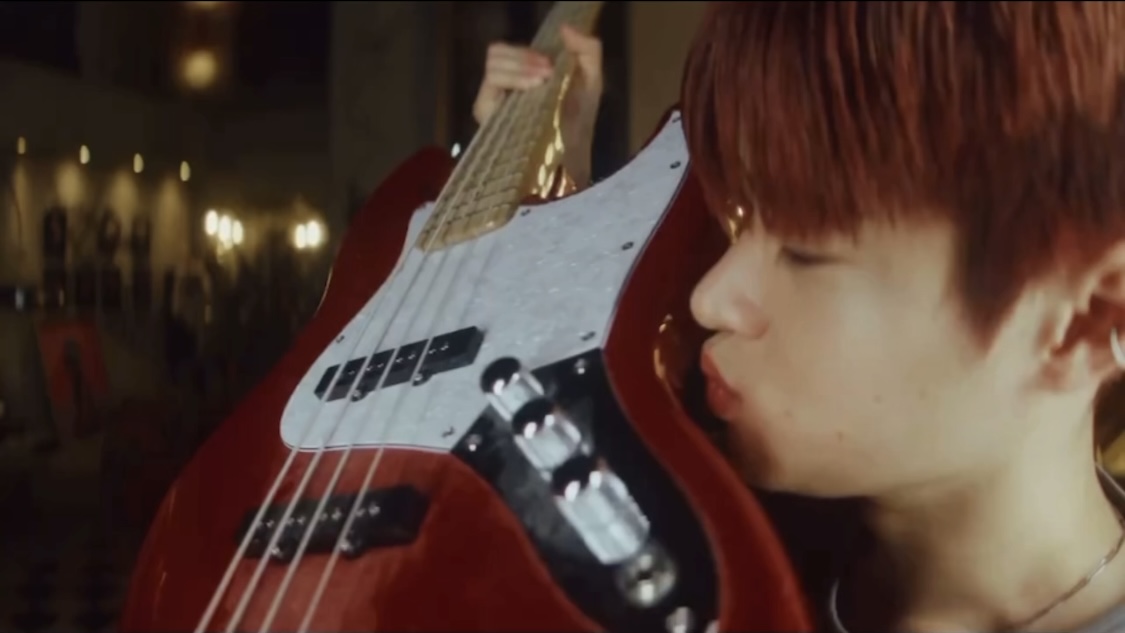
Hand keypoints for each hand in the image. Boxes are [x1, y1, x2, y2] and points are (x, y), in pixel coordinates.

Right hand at [472, 24, 602, 188]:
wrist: (573, 157)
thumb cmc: (579, 124)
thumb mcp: (591, 81)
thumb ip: (588, 49)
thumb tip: (564, 28)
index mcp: (520, 75)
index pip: (507, 50)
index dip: (526, 50)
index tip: (550, 62)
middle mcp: (502, 87)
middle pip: (496, 52)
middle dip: (524, 57)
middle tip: (548, 71)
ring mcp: (492, 101)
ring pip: (493, 65)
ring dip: (520, 66)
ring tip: (543, 81)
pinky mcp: (487, 115)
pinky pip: (490, 86)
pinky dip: (513, 79)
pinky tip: (534, 88)